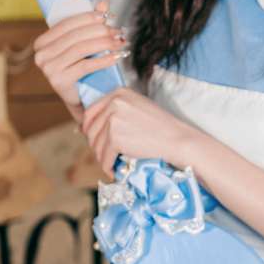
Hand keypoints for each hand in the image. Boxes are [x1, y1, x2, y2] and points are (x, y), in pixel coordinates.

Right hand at [32, 0, 128, 109]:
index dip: (89, 17)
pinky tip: (116, 57)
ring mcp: (48, 68)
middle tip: (119, 31)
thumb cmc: (82, 70)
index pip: (67, 24)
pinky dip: (103, 60)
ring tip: (120, 42)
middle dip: (100, 31)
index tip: (108, 16)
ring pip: (81, 49)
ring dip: (104, 44)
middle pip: (76, 36)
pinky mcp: (59, 81)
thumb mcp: (85, 45)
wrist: (81, 100)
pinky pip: (85, 65)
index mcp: (43, 42)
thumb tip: (104, 1)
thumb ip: (91, 23)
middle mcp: (41, 54)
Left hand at [80, 87, 197, 178]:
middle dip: (95, 145)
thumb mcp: (137, 108)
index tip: (93, 139)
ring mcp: (113, 120)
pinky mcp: (116, 138)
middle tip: (103, 155)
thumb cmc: (162, 127)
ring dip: (101, 158)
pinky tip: (114, 170)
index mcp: (118, 93)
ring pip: (96, 145)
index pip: (90, 111)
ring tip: (111, 164)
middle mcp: (114, 103)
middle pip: (90, 129)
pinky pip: (104, 157)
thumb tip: (85, 127)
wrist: (177, 140)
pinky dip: (107, 166)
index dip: (89, 129)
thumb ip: (115, 112)